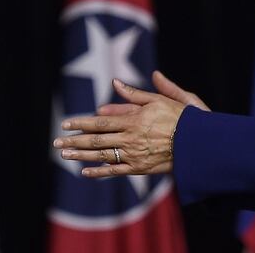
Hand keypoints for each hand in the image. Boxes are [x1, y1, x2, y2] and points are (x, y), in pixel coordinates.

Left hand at [54, 74, 203, 177]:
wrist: (197, 142)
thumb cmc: (181, 117)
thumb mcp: (160, 99)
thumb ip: (135, 94)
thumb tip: (116, 83)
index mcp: (134, 119)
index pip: (101, 121)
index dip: (81, 122)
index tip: (65, 123)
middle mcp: (130, 138)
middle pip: (96, 139)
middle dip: (74, 140)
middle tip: (56, 143)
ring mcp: (133, 154)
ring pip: (101, 155)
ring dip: (81, 155)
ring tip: (65, 155)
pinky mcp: (139, 168)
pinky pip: (114, 171)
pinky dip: (98, 171)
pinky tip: (85, 172)